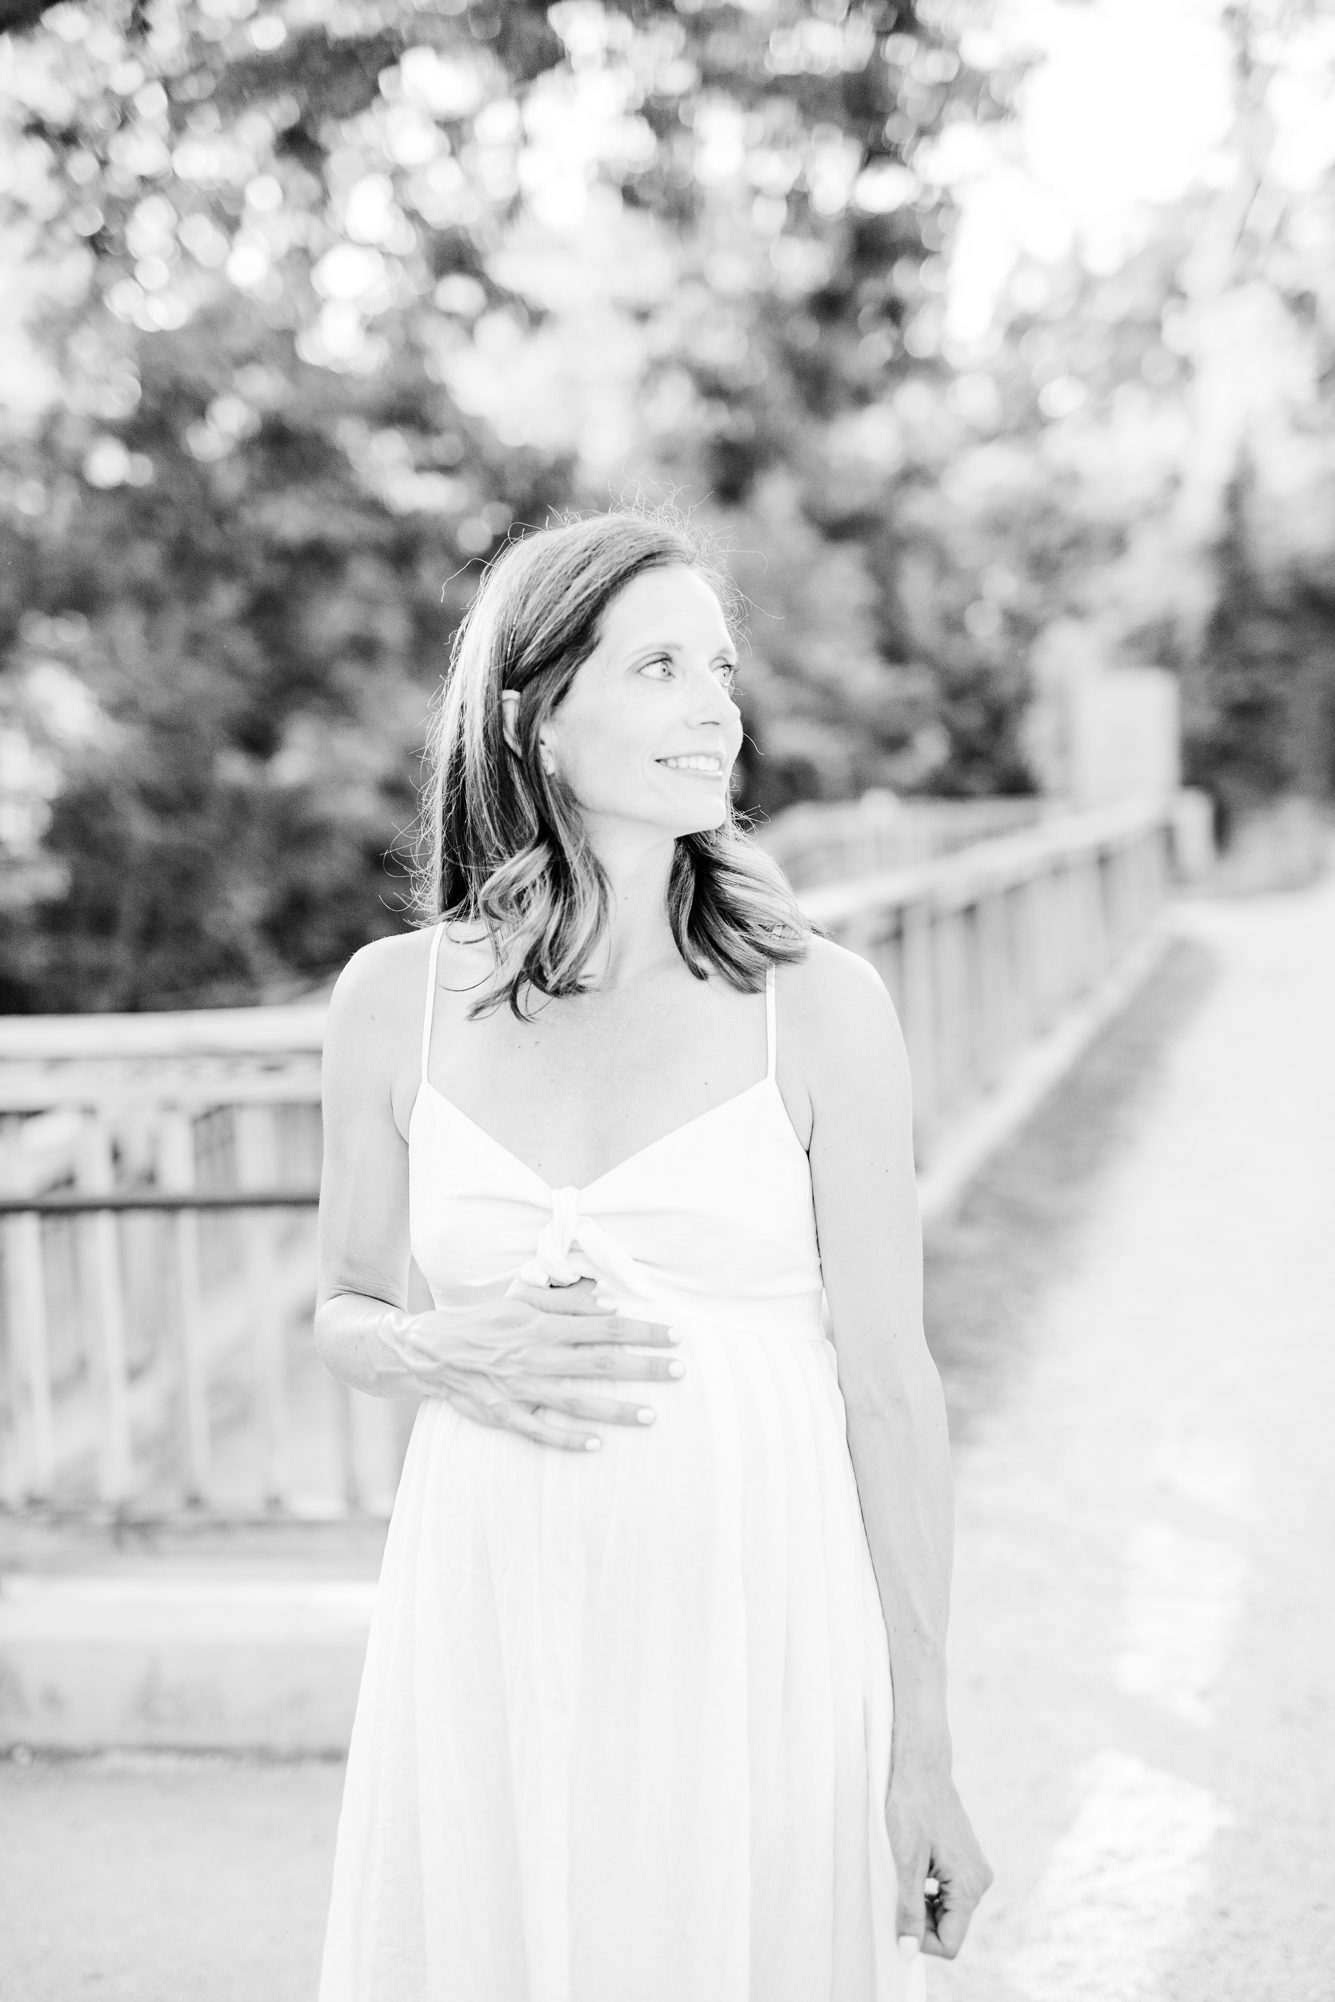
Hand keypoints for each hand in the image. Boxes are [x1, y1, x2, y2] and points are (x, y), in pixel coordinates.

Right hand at [386, 1276, 682, 1450]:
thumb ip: (566, 1303)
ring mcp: (522, 1390)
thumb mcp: (522, 1300)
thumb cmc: (484, 1323)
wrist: (432, 1351)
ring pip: (577, 1402)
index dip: (643, 1331)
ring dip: (616, 1409)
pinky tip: (597, 1445)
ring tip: (651, 1415)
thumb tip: (609, 1305)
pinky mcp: (506, 1416)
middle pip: (600, 1363)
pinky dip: (568, 1440)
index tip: (675, 1336)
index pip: (605, 1327)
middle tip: (680, 1371)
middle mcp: (537, 1358)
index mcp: (544, 1327)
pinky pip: (541, 1432)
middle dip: (643, 1367)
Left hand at [885, 1755, 991, 1960]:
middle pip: (950, 1928)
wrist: (921, 1765)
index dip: (920, 1939)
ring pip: (948, 1911)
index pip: (950, 1944)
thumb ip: (910, 1908)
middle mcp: (980, 1882)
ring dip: (922, 1903)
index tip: (899, 1914)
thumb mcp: (905, 1862)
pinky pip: (949, 1892)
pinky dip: (928, 1889)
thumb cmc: (910, 1807)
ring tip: (904, 1872)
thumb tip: (908, 1951)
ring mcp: (975, 1870)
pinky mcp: (967, 1860)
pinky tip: (914, 1864)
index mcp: (969, 1886)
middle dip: (921, 1920)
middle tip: (897, 1889)